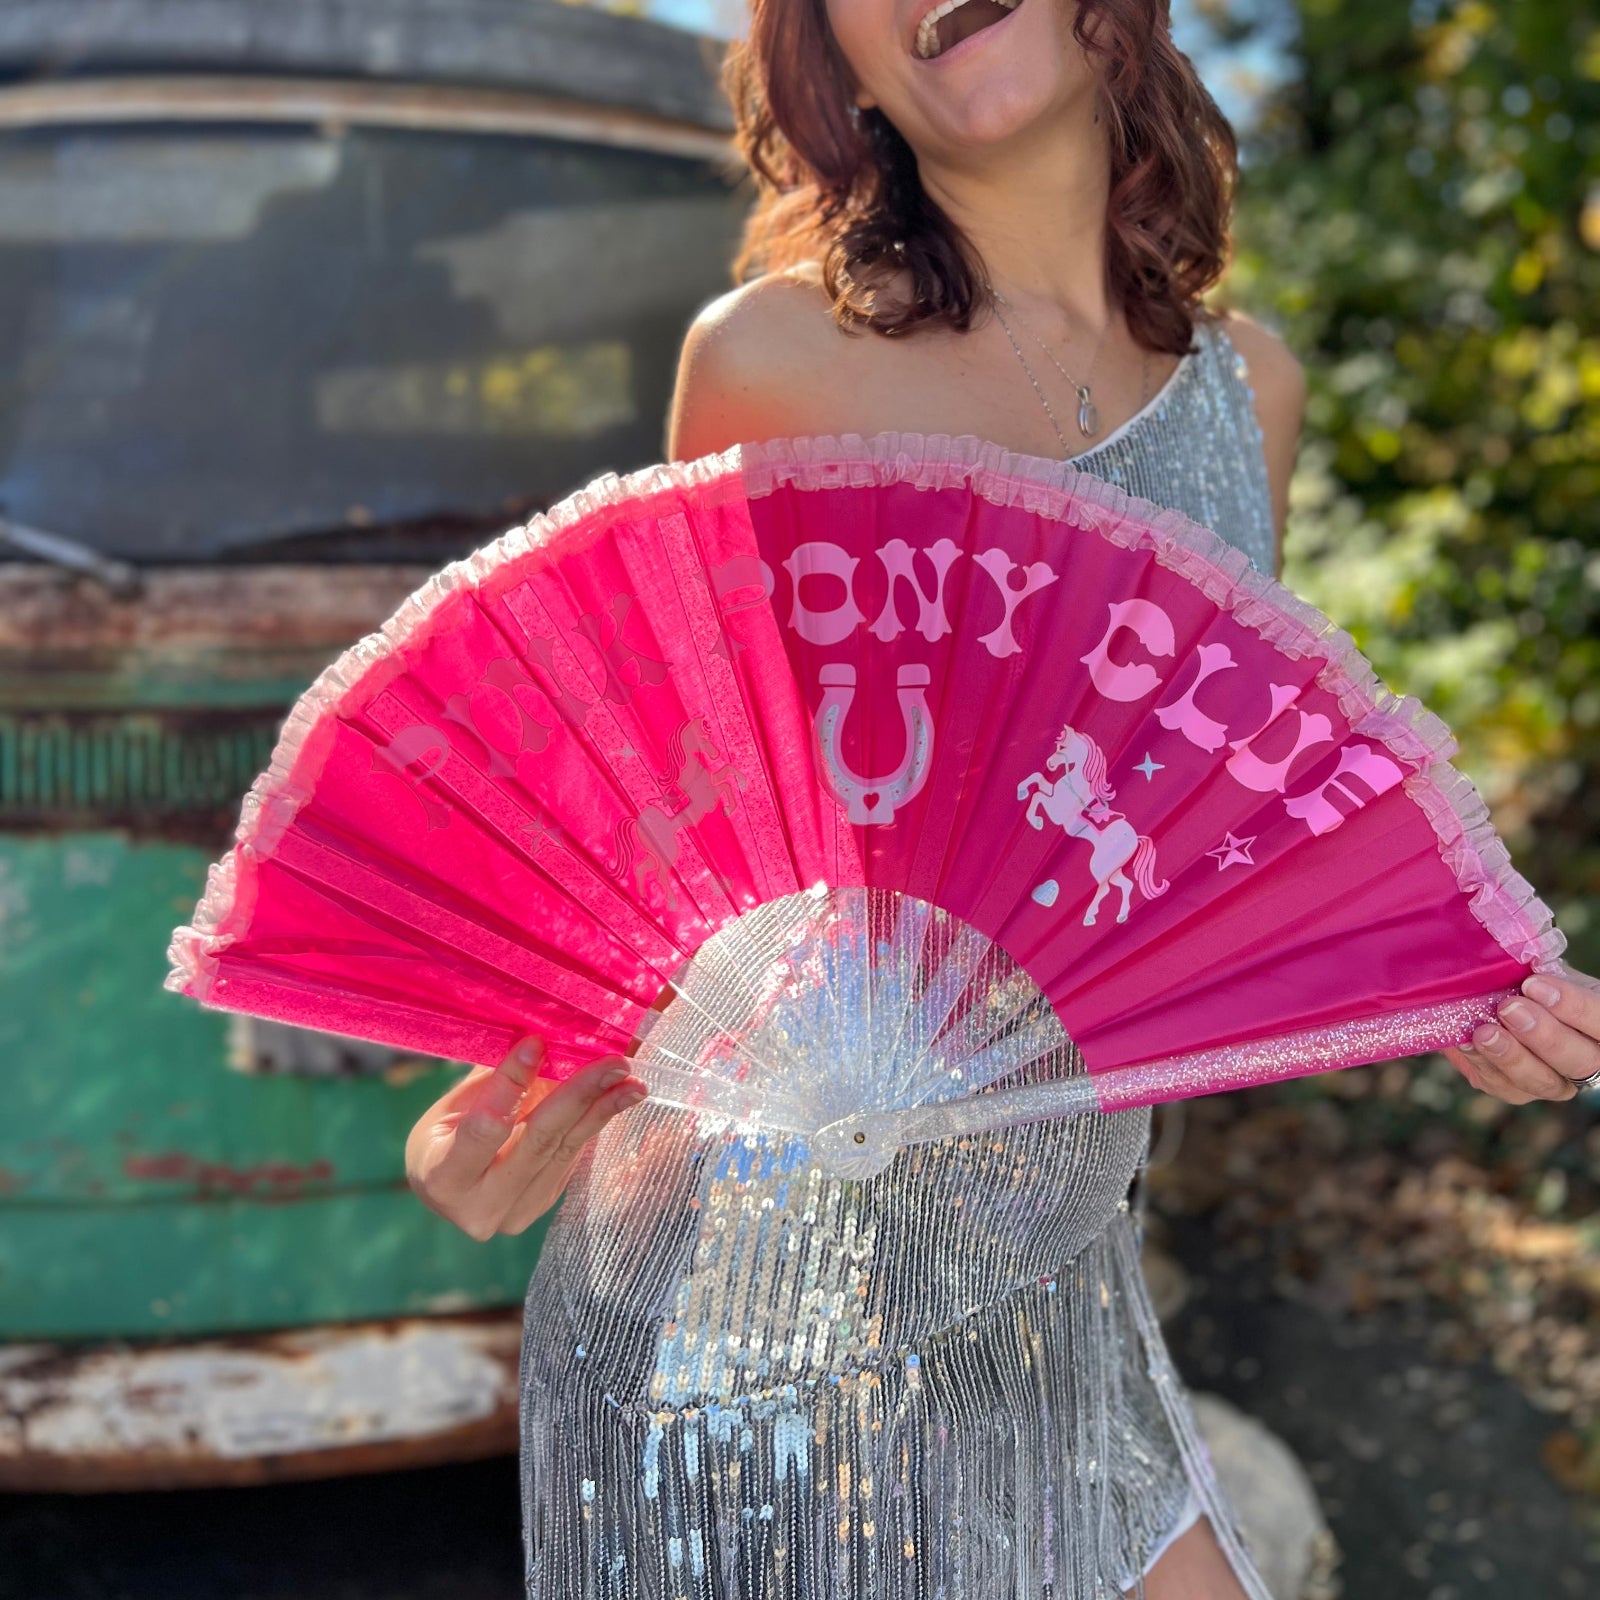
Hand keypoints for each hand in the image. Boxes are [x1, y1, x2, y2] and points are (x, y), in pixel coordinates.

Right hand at [405, 1036, 648, 1239]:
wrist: (449, 1185)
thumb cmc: (443, 1134)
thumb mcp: (452, 1106)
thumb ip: (492, 1080)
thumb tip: (540, 1039)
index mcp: (444, 1179)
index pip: (484, 1129)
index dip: (510, 1085)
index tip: (537, 1044)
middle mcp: (481, 1207)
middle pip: (537, 1142)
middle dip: (580, 1095)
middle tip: (614, 1061)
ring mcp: (517, 1213)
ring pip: (565, 1151)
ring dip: (603, 1110)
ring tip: (633, 1081)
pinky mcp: (544, 1203)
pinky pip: (574, 1157)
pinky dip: (597, 1123)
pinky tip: (620, 1098)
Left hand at [1441, 961, 1599, 1104]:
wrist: (1506, 1008)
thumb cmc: (1534, 986)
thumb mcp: (1548, 974)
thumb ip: (1542, 970)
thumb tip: (1520, 952)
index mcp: (1599, 1027)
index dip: (1572, 1006)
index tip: (1533, 984)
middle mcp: (1586, 1061)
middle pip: (1577, 1061)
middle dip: (1542, 1035)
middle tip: (1508, 1009)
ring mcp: (1553, 1081)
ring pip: (1540, 1081)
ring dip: (1510, 1057)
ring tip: (1483, 1032)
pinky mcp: (1516, 1091)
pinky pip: (1500, 1085)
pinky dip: (1480, 1063)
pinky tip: (1463, 1042)